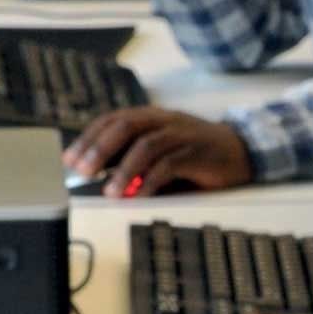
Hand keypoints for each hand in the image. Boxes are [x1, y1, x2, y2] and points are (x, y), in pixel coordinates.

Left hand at [63, 107, 253, 196]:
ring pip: (147, 144)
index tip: (70, 158)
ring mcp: (183, 134)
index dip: (89, 137)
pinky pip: (169, 164)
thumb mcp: (161, 154)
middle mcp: (165, 120)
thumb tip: (100, 180)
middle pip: (126, 125)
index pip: (114, 120)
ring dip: (124, 168)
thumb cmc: (195, 155)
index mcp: (152, 117)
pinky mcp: (199, 153)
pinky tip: (138, 196)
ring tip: (110, 191)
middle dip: (100, 148)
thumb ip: (135, 162)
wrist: (242, 152)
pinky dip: (150, 181)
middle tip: (82, 171)